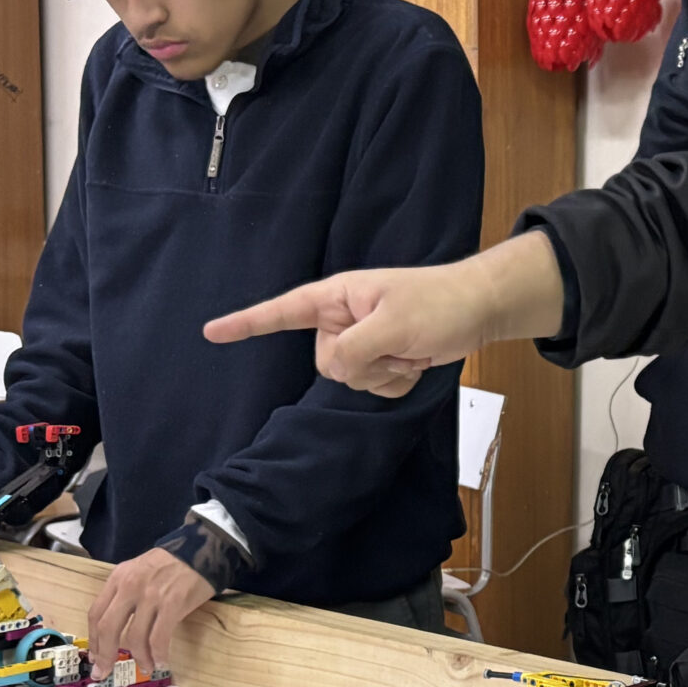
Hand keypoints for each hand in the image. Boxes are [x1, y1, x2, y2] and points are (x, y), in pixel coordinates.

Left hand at [83, 548, 215, 679]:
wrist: (201, 549)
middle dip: (106, 655)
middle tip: (106, 672)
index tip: (96, 658)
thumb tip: (116, 627)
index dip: (94, 640)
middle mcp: (130, 587)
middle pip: (108, 628)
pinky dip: (158, 654)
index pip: (96, 614)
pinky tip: (162, 661)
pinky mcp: (173, 604)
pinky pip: (159, 638)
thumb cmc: (170, 563)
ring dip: (139, 658)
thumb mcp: (137, 570)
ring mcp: (151, 596)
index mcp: (118, 578)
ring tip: (147, 667)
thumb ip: (123, 593)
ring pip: (134, 637)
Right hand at [205, 234, 564, 396]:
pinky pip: (374, 388)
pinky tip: (416, 359)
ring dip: (387, 372)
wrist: (477, 310)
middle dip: (366, 362)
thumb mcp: (394, 323)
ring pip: (352, 381)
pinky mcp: (380, 360)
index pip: (282, 312)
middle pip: (327, 364)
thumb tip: (333, 370)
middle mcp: (342, 320)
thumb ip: (355, 348)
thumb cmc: (439, 302)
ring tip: (411, 346)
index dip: (246, 323)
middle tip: (400, 340)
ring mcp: (361, 342)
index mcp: (336, 298)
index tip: (210, 333)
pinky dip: (398, 380)